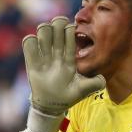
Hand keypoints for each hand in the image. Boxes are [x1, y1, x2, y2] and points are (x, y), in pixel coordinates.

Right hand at [20, 16, 104, 131]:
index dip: (70, 30)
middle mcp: (57, 52)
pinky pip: (28, 42)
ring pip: (43, 29)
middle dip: (57, 25)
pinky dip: (31, 41)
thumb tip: (102, 80)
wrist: (52, 106)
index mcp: (69, 55)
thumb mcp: (83, 90)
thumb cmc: (68, 96)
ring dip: (44, 32)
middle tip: (57, 34)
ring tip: (46, 44)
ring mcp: (44, 55)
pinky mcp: (31, 61)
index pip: (70, 33)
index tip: (70, 34)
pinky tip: (35, 50)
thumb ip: (95, 84)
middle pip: (56, 25)